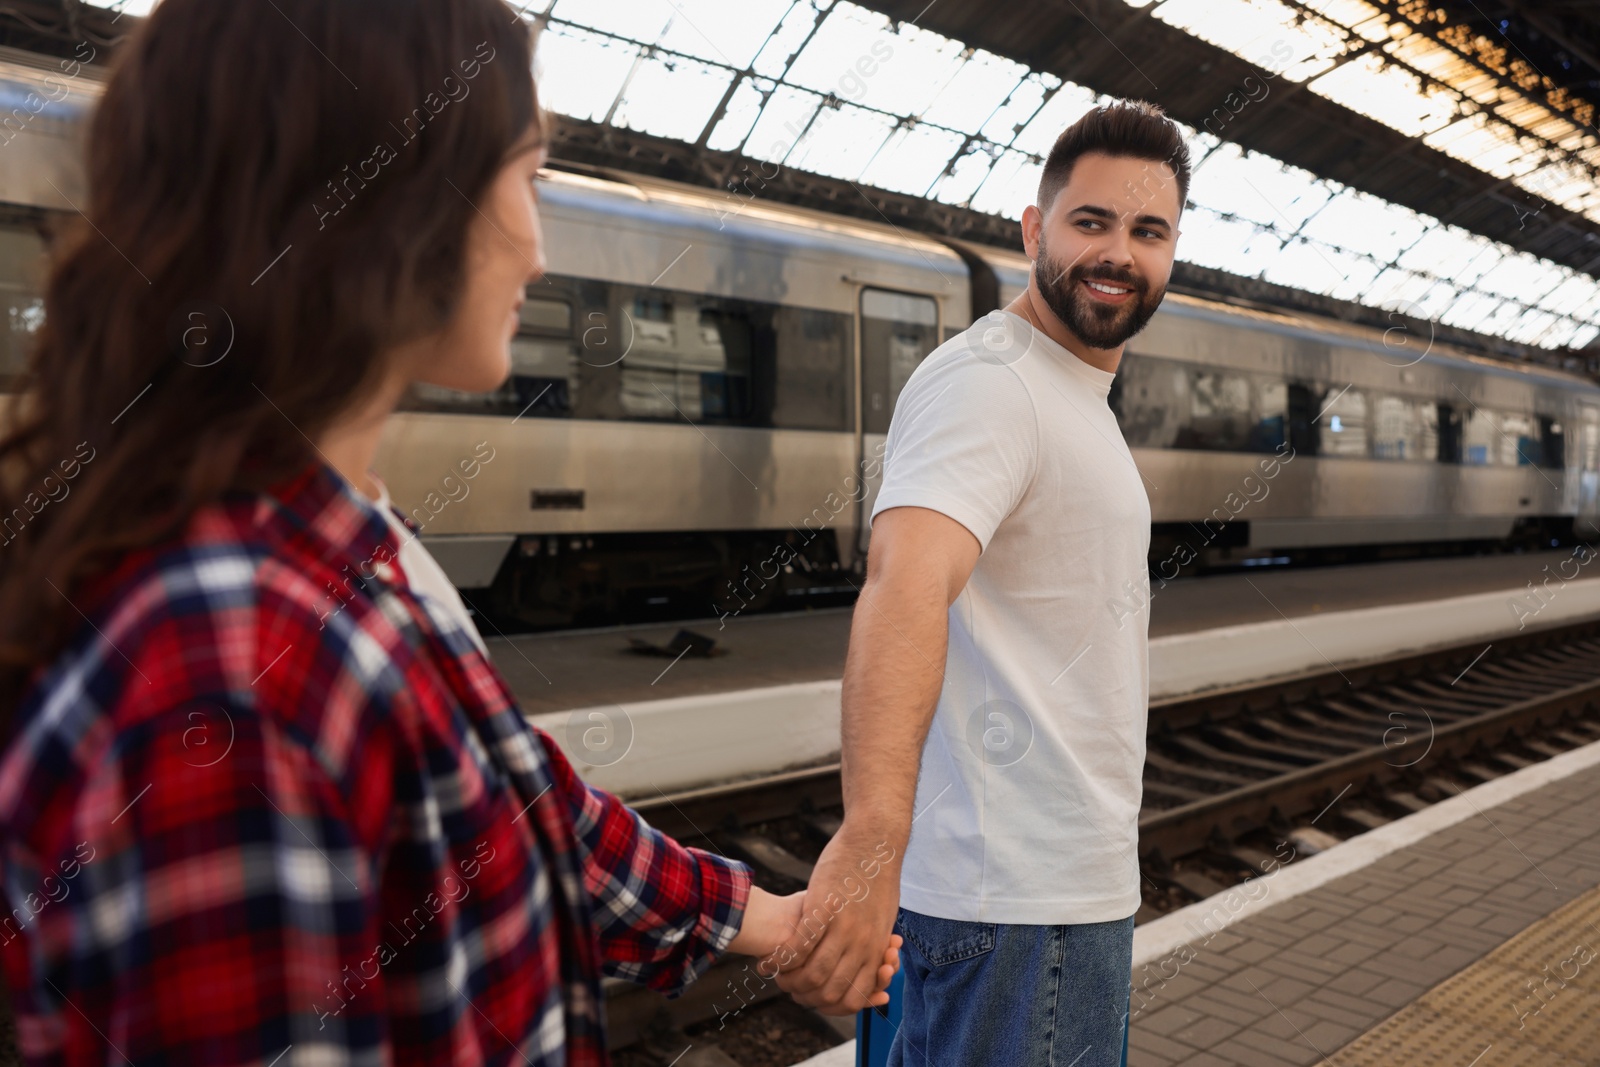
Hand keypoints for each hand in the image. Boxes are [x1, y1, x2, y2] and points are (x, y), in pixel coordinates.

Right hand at [775, 822, 902, 1014]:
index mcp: (876, 948)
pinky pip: (799, 947)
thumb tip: (874, 961)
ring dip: (790, 982)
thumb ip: (875, 941)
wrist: (875, 840)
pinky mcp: (823, 909)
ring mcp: (843, 928)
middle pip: (830, 992)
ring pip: (813, 975)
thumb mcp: (884, 915)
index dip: (830, 1006)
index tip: (814, 998)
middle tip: (790, 989)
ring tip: (776, 976)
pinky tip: (768, 961)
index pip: (855, 997)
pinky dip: (780, 960)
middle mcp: (861, 944)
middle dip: (806, 998)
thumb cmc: (877, 875)